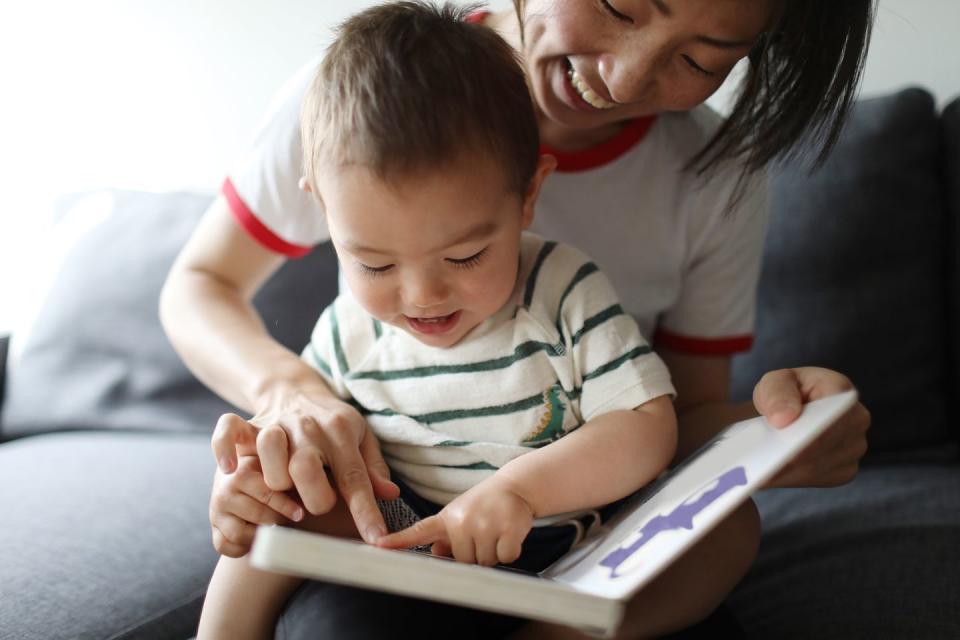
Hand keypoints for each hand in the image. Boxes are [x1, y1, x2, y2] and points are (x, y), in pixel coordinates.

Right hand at [209, 455, 304, 556]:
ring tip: (276, 529)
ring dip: (261, 536)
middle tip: (291, 521)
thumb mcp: (277, 464)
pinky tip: (257, 540)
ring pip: (240, 534)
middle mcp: (224, 491)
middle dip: (278, 520)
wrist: (243, 477)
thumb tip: (308, 482)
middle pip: (257, 516)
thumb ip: (288, 469)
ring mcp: (216, 512)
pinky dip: (242, 549)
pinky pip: (225, 547)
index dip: (286, 506)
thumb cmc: (271, 473)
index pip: (266, 494)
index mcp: (241, 472)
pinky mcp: (215, 530)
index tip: (300, 514)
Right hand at [211, 387, 398, 542]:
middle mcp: (309, 427)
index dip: (365, 511)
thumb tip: (390, 494)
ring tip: (283, 489)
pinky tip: (229, 467)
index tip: (375, 539)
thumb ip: (374, 469)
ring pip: (269, 450)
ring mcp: (277, 424)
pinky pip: (228, 430)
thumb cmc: (334, 424)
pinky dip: (224, 449)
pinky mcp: (249, 425)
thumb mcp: (362, 439)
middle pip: (306, 467)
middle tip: (314, 505)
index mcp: (341, 432)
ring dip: (274, 479)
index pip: (354, 477)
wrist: (295, 389)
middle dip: (313, 497)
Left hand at [377, 479, 534, 565]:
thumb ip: (446, 535)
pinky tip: (510, 533)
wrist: (516, 486)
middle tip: (484, 532)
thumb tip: (436, 552)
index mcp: (447, 518)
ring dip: (493, 552)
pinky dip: (510, 551)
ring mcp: (484, 524)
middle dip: (476, 553)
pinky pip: (505, 557)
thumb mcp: (460, 514)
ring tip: (496, 531)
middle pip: (463, 560)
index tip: (379, 546)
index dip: (398, 541)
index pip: (418, 531)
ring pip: (484, 562)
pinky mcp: (507, 530)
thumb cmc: (485, 504)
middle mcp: (462, 520)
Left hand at [754, 367, 869, 487]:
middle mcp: (856, 420)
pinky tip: (768, 476)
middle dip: (793, 457)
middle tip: (762, 466)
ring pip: (818, 467)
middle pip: (826, 446)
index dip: (815, 434)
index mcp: (841, 390)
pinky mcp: (844, 469)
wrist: (790, 408)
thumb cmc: (785, 391)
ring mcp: (854, 448)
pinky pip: (816, 479)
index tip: (792, 449)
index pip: (834, 413)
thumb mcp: (774, 381)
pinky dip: (790, 478)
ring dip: (787, 471)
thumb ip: (777, 393)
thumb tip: (784, 419)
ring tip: (758, 471)